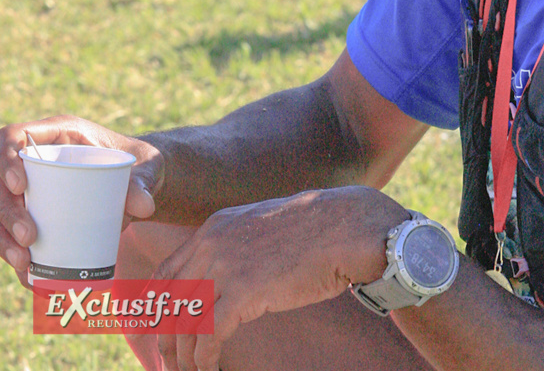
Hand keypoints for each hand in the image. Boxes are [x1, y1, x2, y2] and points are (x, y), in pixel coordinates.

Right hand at [0, 115, 163, 286]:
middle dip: (6, 211)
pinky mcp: (32, 211)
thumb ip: (143, 182)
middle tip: (29, 238)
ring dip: (3, 238)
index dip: (6, 160)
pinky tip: (28, 274)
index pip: (15, 136)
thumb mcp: (145, 167)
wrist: (141, 183)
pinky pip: (10, 231)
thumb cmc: (140, 164)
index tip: (19, 187)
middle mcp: (37, 157)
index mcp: (59, 133)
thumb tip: (144, 207)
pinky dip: (14, 253)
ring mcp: (31, 186)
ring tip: (25, 262)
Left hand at [154, 185, 406, 370]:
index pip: (167, 273)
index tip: (159, 335)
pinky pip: (208, 335)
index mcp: (215, 227)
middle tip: (169, 363)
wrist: (346, 227)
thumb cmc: (315, 231)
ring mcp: (227, 265)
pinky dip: (203, 360)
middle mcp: (213, 243)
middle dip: (165, 339)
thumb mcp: (262, 227)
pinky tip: (210, 369)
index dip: (157, 309)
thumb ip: (237, 246)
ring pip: (185, 322)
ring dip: (183, 357)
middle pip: (169, 301)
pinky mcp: (245, 290)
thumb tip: (225, 278)